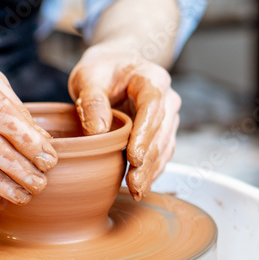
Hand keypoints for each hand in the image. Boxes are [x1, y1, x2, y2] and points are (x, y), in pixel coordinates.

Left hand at [68, 43, 179, 199]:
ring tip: (136, 190)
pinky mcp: (163, 131)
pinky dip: (152, 170)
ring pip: (164, 146)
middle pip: (161, 132)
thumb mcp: (90, 78)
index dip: (145, 133)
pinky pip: (162, 153)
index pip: (153, 106)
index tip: (133, 157)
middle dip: (147, 160)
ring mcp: (168, 116)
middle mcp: (168, 98)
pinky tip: (142, 185)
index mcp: (153, 78)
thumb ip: (93, 101)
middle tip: (133, 184)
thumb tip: (98, 133)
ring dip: (151, 170)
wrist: (113, 69)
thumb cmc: (101, 71)